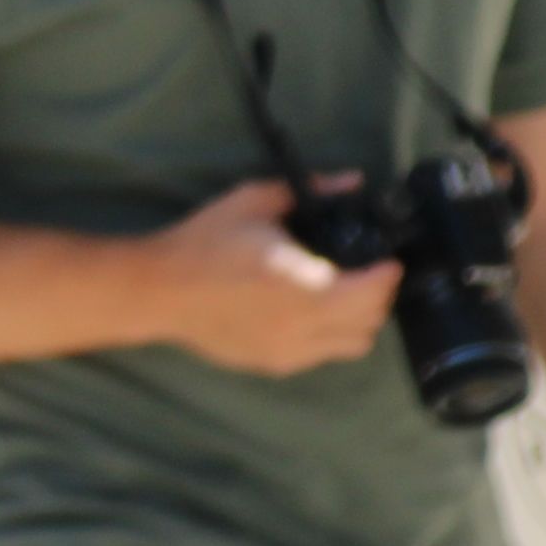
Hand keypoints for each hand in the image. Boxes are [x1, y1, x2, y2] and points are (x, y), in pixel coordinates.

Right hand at [142, 179, 397, 375]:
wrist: (157, 290)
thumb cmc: (204, 243)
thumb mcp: (253, 202)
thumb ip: (308, 191)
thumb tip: (352, 181)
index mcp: (307, 284)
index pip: (377, 289)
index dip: (388, 271)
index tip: (384, 258)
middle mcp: (307, 325)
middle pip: (372, 319)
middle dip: (376, 295)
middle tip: (362, 273)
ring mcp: (291, 351)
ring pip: (354, 344)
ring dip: (356, 320)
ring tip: (338, 297)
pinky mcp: (274, 364)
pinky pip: (322, 356)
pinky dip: (327, 337)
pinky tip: (305, 315)